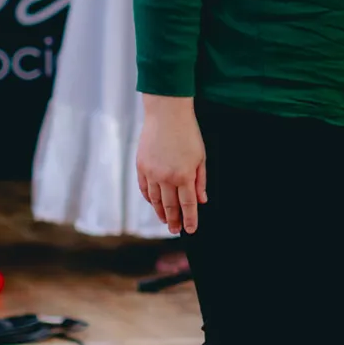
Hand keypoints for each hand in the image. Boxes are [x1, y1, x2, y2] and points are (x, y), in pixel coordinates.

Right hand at [137, 95, 206, 235]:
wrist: (166, 115)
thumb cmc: (188, 133)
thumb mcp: (201, 157)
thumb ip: (201, 181)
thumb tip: (202, 200)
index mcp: (184, 175)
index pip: (188, 204)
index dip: (190, 219)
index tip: (190, 230)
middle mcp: (166, 177)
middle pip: (170, 206)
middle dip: (174, 220)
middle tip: (176, 230)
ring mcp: (151, 173)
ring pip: (155, 200)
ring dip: (160, 212)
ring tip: (165, 220)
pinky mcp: (141, 167)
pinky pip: (145, 188)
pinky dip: (149, 198)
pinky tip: (153, 204)